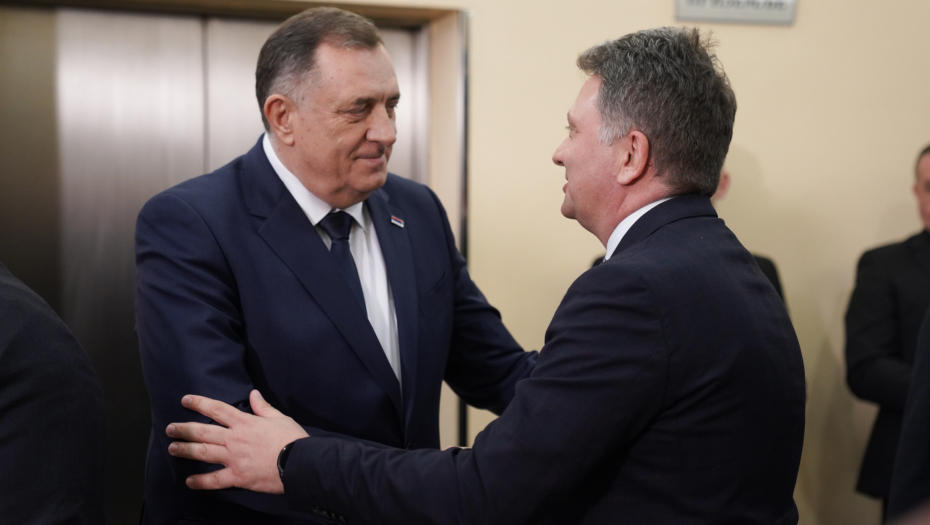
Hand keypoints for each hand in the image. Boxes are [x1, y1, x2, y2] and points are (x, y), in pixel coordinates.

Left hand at [166, 389, 308, 493]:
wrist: (299, 463)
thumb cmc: (292, 439)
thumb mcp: (279, 418)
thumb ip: (263, 407)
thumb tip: (254, 394)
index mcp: (245, 422)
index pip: (217, 409)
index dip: (199, 403)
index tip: (186, 400)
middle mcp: (234, 439)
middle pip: (203, 431)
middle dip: (184, 429)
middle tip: (170, 429)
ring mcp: (234, 458)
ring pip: (203, 452)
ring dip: (186, 450)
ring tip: (172, 448)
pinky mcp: (237, 477)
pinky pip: (214, 480)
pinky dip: (200, 481)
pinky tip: (189, 481)